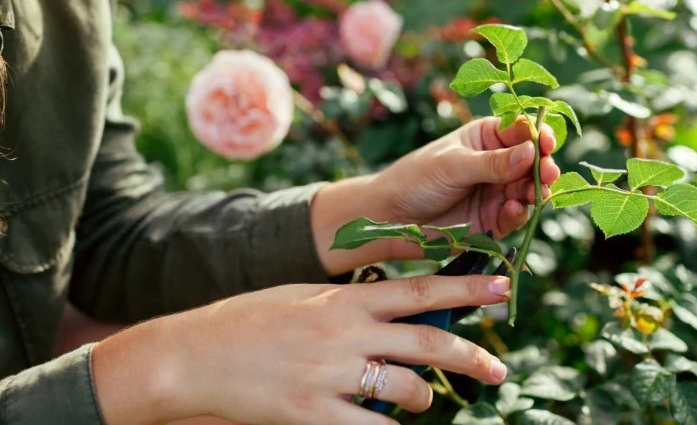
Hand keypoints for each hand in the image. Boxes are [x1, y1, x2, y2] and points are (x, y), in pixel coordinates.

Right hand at [92, 274, 510, 424]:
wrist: (193, 356)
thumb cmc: (249, 321)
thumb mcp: (305, 297)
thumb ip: (351, 303)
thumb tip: (396, 309)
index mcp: (344, 298)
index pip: (420, 289)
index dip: (467, 285)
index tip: (502, 284)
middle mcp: (345, 332)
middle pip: (427, 341)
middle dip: (471, 353)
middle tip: (498, 366)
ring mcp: (331, 375)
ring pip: (407, 389)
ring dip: (426, 398)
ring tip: (428, 401)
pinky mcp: (313, 414)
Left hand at [312, 117, 558, 273]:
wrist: (391, 218)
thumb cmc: (416, 178)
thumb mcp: (452, 165)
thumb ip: (492, 162)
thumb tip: (532, 152)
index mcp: (487, 137)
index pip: (521, 132)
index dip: (538, 135)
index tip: (546, 142)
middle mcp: (498, 164)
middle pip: (533, 163)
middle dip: (544, 167)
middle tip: (548, 172)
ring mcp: (497, 193)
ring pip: (530, 191)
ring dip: (536, 192)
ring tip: (534, 194)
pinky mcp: (493, 221)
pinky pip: (515, 217)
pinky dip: (519, 214)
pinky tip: (514, 210)